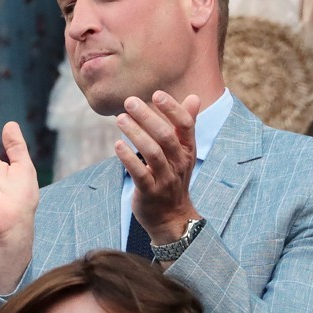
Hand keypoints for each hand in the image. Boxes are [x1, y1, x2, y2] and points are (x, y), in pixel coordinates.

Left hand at [114, 92, 200, 247]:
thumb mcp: (183, 152)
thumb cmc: (173, 177)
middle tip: (129, 102)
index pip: (185, 125)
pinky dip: (128, 158)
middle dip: (148, 117)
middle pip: (166, 136)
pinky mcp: (150, 192)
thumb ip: (185, 125)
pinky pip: (140, 173)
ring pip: (153, 153)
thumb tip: (195, 97)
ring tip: (120, 119)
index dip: (172, 109)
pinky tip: (117, 145)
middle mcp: (179, 163)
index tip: (156, 95)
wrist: (171, 217)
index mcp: (188, 150)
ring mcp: (165, 178)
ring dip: (135, 134)